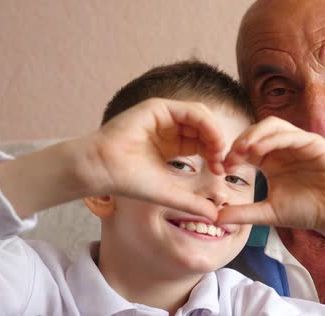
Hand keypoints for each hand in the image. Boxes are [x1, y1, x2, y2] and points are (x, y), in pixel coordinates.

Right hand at [86, 98, 225, 218]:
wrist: (102, 170)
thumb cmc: (129, 182)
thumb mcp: (170, 193)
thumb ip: (192, 202)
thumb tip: (215, 216)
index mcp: (171, 144)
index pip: (202, 142)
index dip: (215, 155)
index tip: (221, 173)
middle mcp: (168, 127)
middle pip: (204, 128)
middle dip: (217, 144)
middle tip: (222, 163)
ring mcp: (163, 116)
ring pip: (201, 117)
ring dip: (215, 133)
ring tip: (218, 153)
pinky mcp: (157, 107)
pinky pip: (191, 111)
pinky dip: (206, 124)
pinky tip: (212, 141)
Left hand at [218, 116, 324, 234]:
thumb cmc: (306, 212)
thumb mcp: (268, 212)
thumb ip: (243, 213)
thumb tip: (215, 218)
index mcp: (271, 160)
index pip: (248, 146)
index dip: (233, 153)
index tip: (221, 168)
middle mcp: (283, 148)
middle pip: (257, 131)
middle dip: (241, 140)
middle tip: (228, 156)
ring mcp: (299, 142)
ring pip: (273, 126)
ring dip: (255, 134)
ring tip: (242, 149)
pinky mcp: (314, 143)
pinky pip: (291, 135)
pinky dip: (273, 139)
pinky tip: (260, 149)